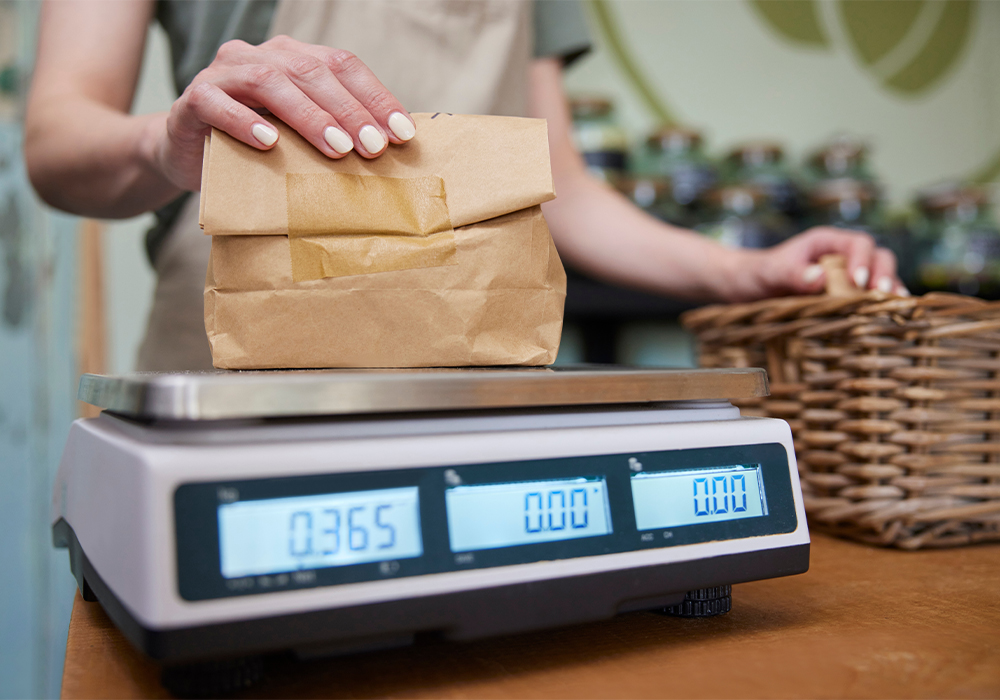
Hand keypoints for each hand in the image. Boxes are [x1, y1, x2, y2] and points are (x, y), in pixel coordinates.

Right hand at [156, 35, 416, 190]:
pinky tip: (269, 143)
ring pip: (269, 82)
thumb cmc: (256, 148)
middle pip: (311, 71)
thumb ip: (335, 134)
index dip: (376, 97)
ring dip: (308, 116)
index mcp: (294, 57)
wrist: (188, 153)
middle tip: (373, 148)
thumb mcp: (301, 139)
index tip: (403, 134)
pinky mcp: (193, 99)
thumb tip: (390, 153)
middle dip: (348, 111)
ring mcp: (225, 73)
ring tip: (335, 149)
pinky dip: (243, 122)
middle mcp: (261, 56)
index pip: (343, 65)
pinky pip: (217, 103)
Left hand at [737, 226, 905, 299]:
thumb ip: (792, 273)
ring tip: (893, 308)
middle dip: (884, 274)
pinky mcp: (843, 297)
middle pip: (877, 258)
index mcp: (826, 243)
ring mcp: (845, 277)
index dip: (863, 260)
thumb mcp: (769, 272)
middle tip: (881, 295)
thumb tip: (820, 277)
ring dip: (889, 291)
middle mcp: (841, 257)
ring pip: (879, 277)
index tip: (857, 282)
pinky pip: (868, 298)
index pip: (858, 243)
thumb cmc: (757, 274)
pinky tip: (887, 319)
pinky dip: (879, 306)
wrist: (745, 289)